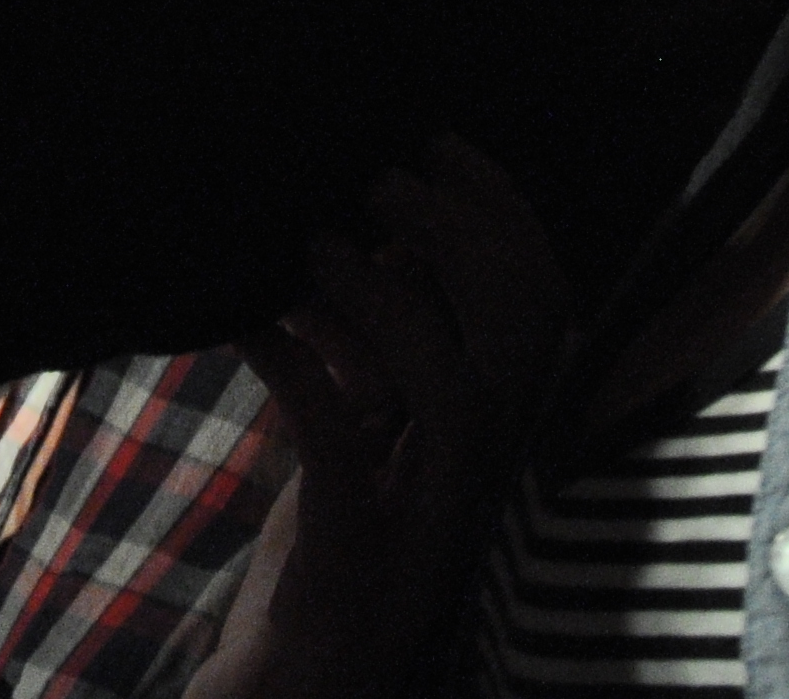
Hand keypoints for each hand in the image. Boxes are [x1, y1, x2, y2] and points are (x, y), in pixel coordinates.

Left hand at [194, 139, 571, 698]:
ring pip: (450, 387)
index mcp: (507, 424)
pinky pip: (332, 436)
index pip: (543, 297)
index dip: (501, 209)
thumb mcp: (379, 422)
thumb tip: (378, 220)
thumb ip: (394, 336)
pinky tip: (244, 328)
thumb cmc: (341, 533)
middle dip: (452, 234)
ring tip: (314, 245)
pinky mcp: (358, 541)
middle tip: (376, 181)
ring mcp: (432, 509)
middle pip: (520, 328)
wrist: (303, 671)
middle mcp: (491, 465)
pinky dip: (288, 366)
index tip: (440, 142)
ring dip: (382, 297)